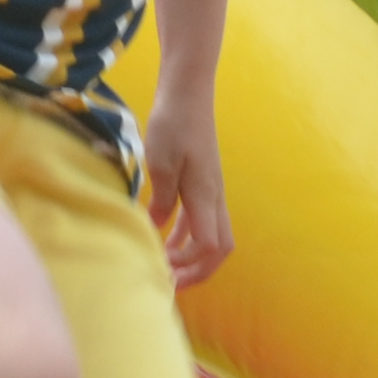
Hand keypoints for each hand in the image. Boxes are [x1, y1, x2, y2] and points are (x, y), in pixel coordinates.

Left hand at [140, 98, 231, 287]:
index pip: (209, 245)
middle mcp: (214, 198)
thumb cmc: (173, 124)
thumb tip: (157, 228)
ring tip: (165, 267)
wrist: (187, 95)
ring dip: (191, 255)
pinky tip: (165, 238)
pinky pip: (200, 218)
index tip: (164, 269)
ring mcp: (211, 191)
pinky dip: (185, 235)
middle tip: (171, 282)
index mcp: (205, 196)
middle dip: (199, 271)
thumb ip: (161, 200)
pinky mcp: (203, 183)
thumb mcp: (159, 163)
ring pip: (211, 235)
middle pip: (219, 248)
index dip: (190, 264)